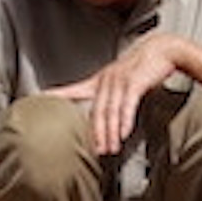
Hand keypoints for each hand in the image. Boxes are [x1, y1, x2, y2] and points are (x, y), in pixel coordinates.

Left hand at [49, 33, 181, 154]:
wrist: (163, 49)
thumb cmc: (144, 67)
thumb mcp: (122, 80)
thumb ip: (111, 97)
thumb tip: (106, 117)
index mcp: (100, 80)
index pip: (73, 90)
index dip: (55, 96)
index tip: (38, 101)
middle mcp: (106, 80)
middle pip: (95, 112)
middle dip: (94, 134)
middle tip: (95, 151)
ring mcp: (119, 81)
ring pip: (110, 112)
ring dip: (110, 133)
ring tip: (110, 149)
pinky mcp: (135, 83)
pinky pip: (127, 106)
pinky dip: (125, 121)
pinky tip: (123, 134)